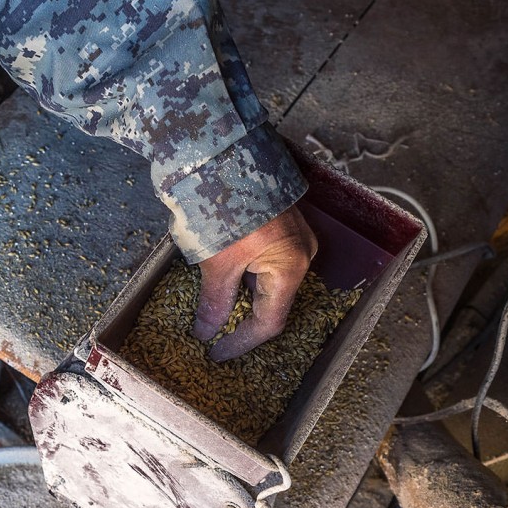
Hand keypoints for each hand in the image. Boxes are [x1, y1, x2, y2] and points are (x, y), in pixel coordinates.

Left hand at [192, 205, 317, 360]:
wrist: (225, 154)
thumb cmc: (226, 204)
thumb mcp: (218, 260)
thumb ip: (215, 300)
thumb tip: (206, 332)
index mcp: (291, 265)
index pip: (270, 321)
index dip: (241, 342)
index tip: (215, 353)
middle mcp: (301, 254)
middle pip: (272, 302)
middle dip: (242, 322)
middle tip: (214, 337)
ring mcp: (293, 239)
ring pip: (267, 284)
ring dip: (241, 300)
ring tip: (213, 313)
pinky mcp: (279, 227)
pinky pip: (265, 265)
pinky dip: (244, 280)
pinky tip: (222, 284)